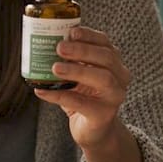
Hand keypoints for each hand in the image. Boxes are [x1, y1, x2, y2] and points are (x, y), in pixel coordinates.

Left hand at [34, 27, 141, 161]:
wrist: (93, 130)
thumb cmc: (85, 96)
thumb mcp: (80, 74)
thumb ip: (71, 59)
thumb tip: (46, 39)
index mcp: (114, 63)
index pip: (106, 43)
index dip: (90, 36)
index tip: (71, 31)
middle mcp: (120, 78)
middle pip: (107, 58)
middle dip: (83, 50)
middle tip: (59, 47)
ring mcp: (114, 97)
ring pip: (102, 79)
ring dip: (77, 70)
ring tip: (55, 67)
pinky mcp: (103, 115)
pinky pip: (82, 103)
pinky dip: (60, 96)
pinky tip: (42, 91)